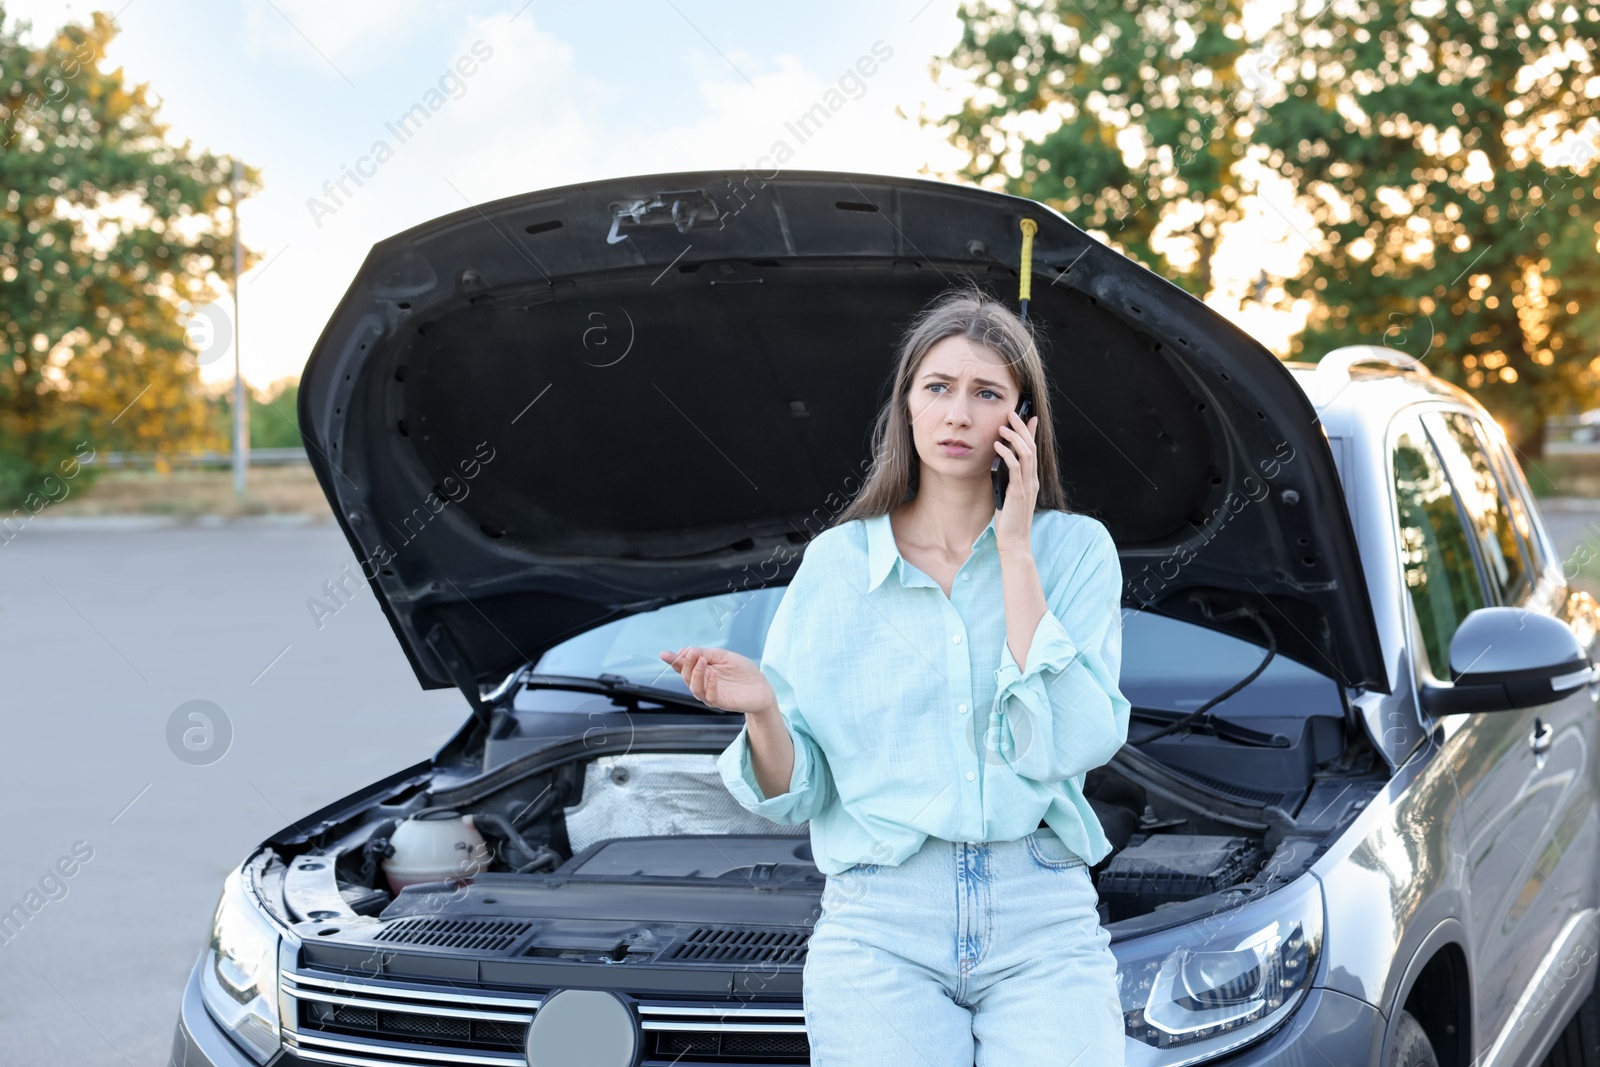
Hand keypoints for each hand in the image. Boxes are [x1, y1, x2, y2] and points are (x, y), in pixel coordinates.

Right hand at [657, 646, 776, 715]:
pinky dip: (709, 684)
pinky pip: (710, 697)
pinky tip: (712, 674)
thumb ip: (706, 653)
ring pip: (695, 688)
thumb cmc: (743, 671)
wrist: (761, 687)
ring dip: (696, 674)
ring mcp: (711, 694)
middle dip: (686, 664)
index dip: (673, 661)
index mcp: (702, 671)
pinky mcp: (722, 703)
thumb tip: (685, 651)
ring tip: (702, 661)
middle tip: (692, 653)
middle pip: (686, 677)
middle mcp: (703, 684)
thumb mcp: (724, 656)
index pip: (683, 667)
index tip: (664, 654)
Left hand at [994, 409, 1040, 552]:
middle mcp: (1032, 480)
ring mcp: (1027, 486)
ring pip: (1026, 454)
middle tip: (1012, 413)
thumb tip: (999, 465)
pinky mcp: (1018, 492)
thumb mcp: (1009, 495)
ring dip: (1014, 437)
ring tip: (1003, 426)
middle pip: (1031, 447)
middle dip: (1022, 428)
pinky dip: (1007, 454)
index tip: (1029, 417)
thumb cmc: (1009, 521)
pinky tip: (997, 446)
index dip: (1031, 433)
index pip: (1033, 451)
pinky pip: (1015, 468)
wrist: (1015, 541)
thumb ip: (1008, 480)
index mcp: (1031, 481)